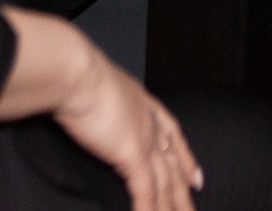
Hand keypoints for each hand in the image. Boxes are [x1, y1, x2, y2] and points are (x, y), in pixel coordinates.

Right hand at [53, 37, 202, 210]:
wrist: (75, 73)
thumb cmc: (77, 76)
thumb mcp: (99, 90)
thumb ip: (104, 105)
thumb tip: (92, 112)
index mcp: (144, 104)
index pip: (173, 136)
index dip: (186, 159)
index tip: (196, 177)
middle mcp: (149, 122)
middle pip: (174, 164)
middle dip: (184, 191)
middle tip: (193, 209)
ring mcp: (144, 139)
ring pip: (165, 182)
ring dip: (172, 207)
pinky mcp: (131, 153)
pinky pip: (145, 190)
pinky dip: (147, 208)